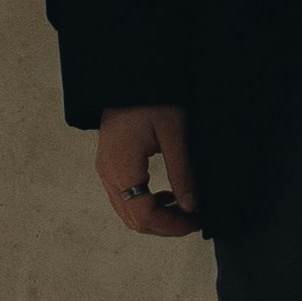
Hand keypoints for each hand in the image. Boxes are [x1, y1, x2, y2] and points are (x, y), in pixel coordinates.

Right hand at [96, 103, 199, 237]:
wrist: (127, 75)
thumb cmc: (151, 96)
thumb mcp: (174, 132)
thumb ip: (182, 171)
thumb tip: (192, 207)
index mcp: (122, 166)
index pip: (144, 215)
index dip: (172, 226)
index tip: (196, 221)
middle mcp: (107, 172)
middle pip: (134, 219)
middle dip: (165, 225)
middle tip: (194, 218)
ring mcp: (105, 169)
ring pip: (128, 212)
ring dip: (156, 216)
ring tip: (184, 208)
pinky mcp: (108, 164)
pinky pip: (124, 197)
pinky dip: (145, 204)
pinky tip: (167, 195)